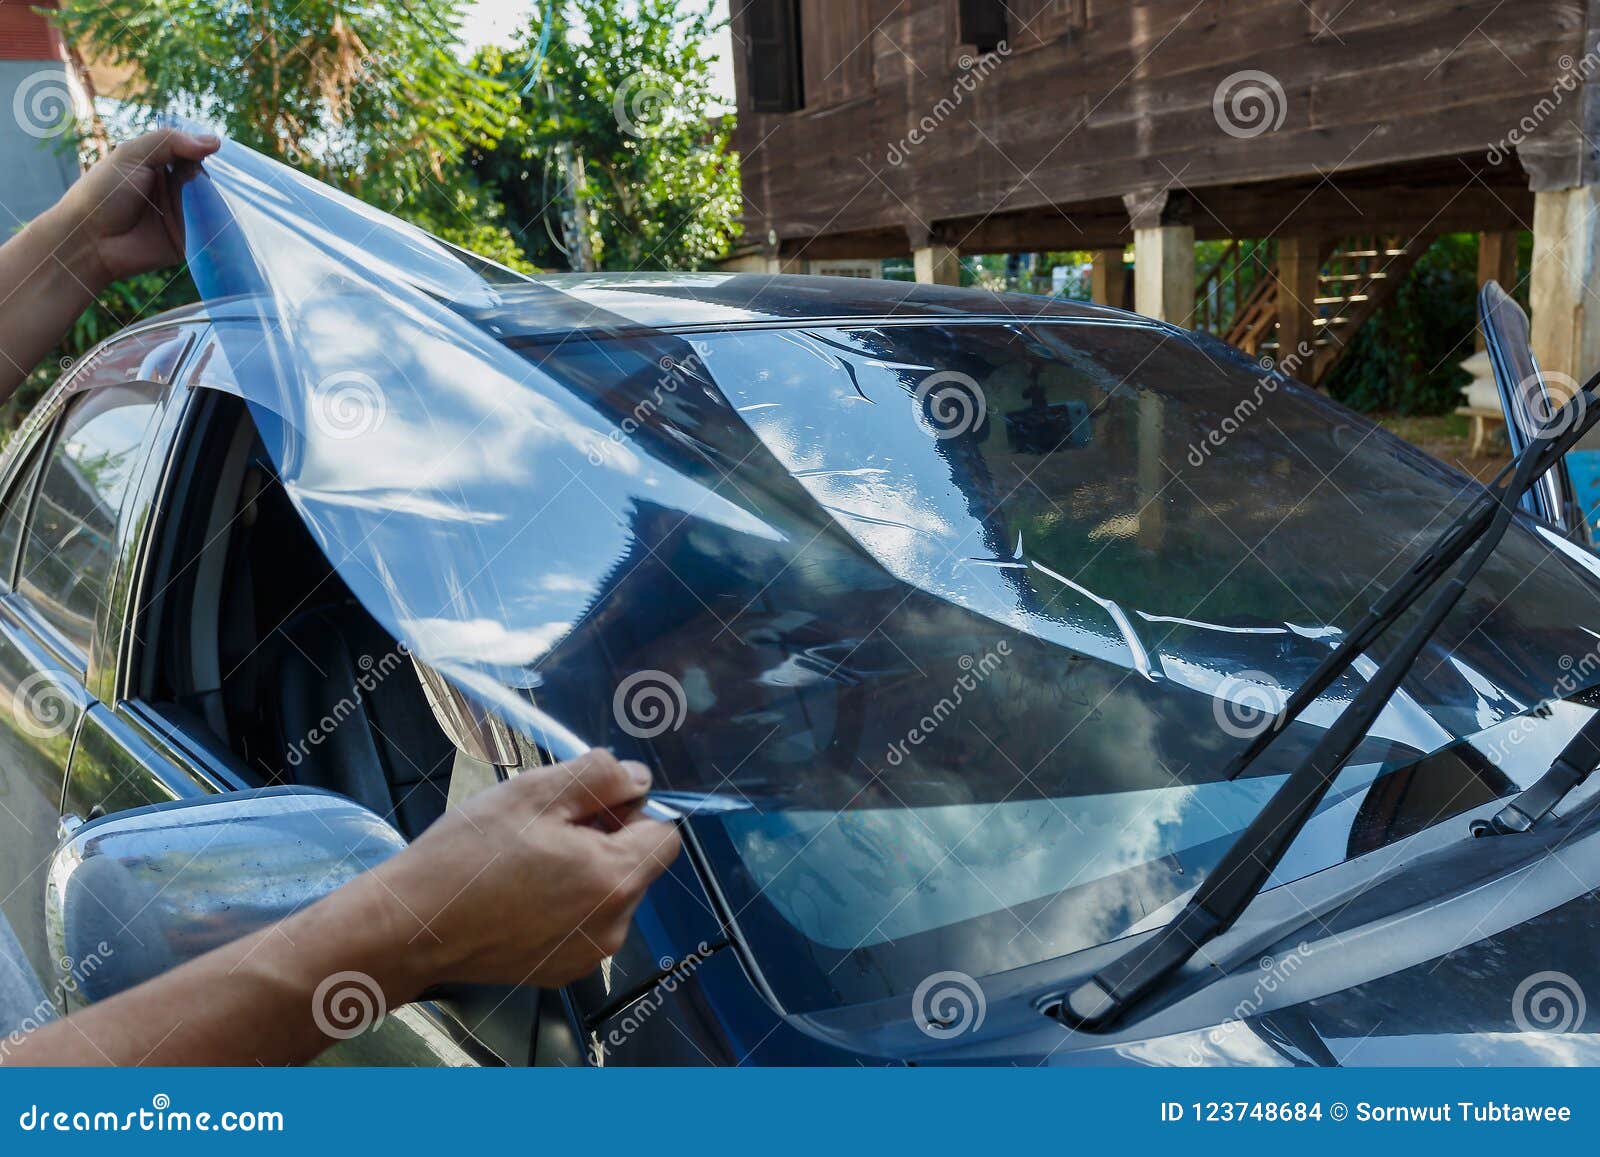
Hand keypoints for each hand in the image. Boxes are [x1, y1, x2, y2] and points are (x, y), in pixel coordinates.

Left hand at [46, 128, 220, 289]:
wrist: (91, 240)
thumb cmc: (103, 192)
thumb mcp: (132, 155)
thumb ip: (169, 142)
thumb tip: (215, 141)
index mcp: (157, 165)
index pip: (190, 152)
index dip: (204, 149)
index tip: (219, 148)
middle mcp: (172, 188)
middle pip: (205, 176)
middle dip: (216, 173)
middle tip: (228, 172)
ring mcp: (182, 214)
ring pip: (212, 201)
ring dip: (220, 196)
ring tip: (231, 193)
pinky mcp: (189, 239)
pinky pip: (211, 229)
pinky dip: (221, 222)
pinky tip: (231, 214)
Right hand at [369, 750, 681, 990]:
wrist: (410, 927)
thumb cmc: (468, 856)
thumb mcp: (534, 794)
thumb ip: (598, 778)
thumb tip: (638, 779)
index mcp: (615, 880)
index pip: (666, 834)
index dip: (633, 810)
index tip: (588, 805)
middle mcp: (613, 927)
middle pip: (637, 865)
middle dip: (605, 839)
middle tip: (545, 829)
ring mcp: (588, 956)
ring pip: (610, 894)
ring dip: (583, 871)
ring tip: (526, 862)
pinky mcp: (561, 971)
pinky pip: (584, 924)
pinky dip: (564, 904)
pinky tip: (519, 893)